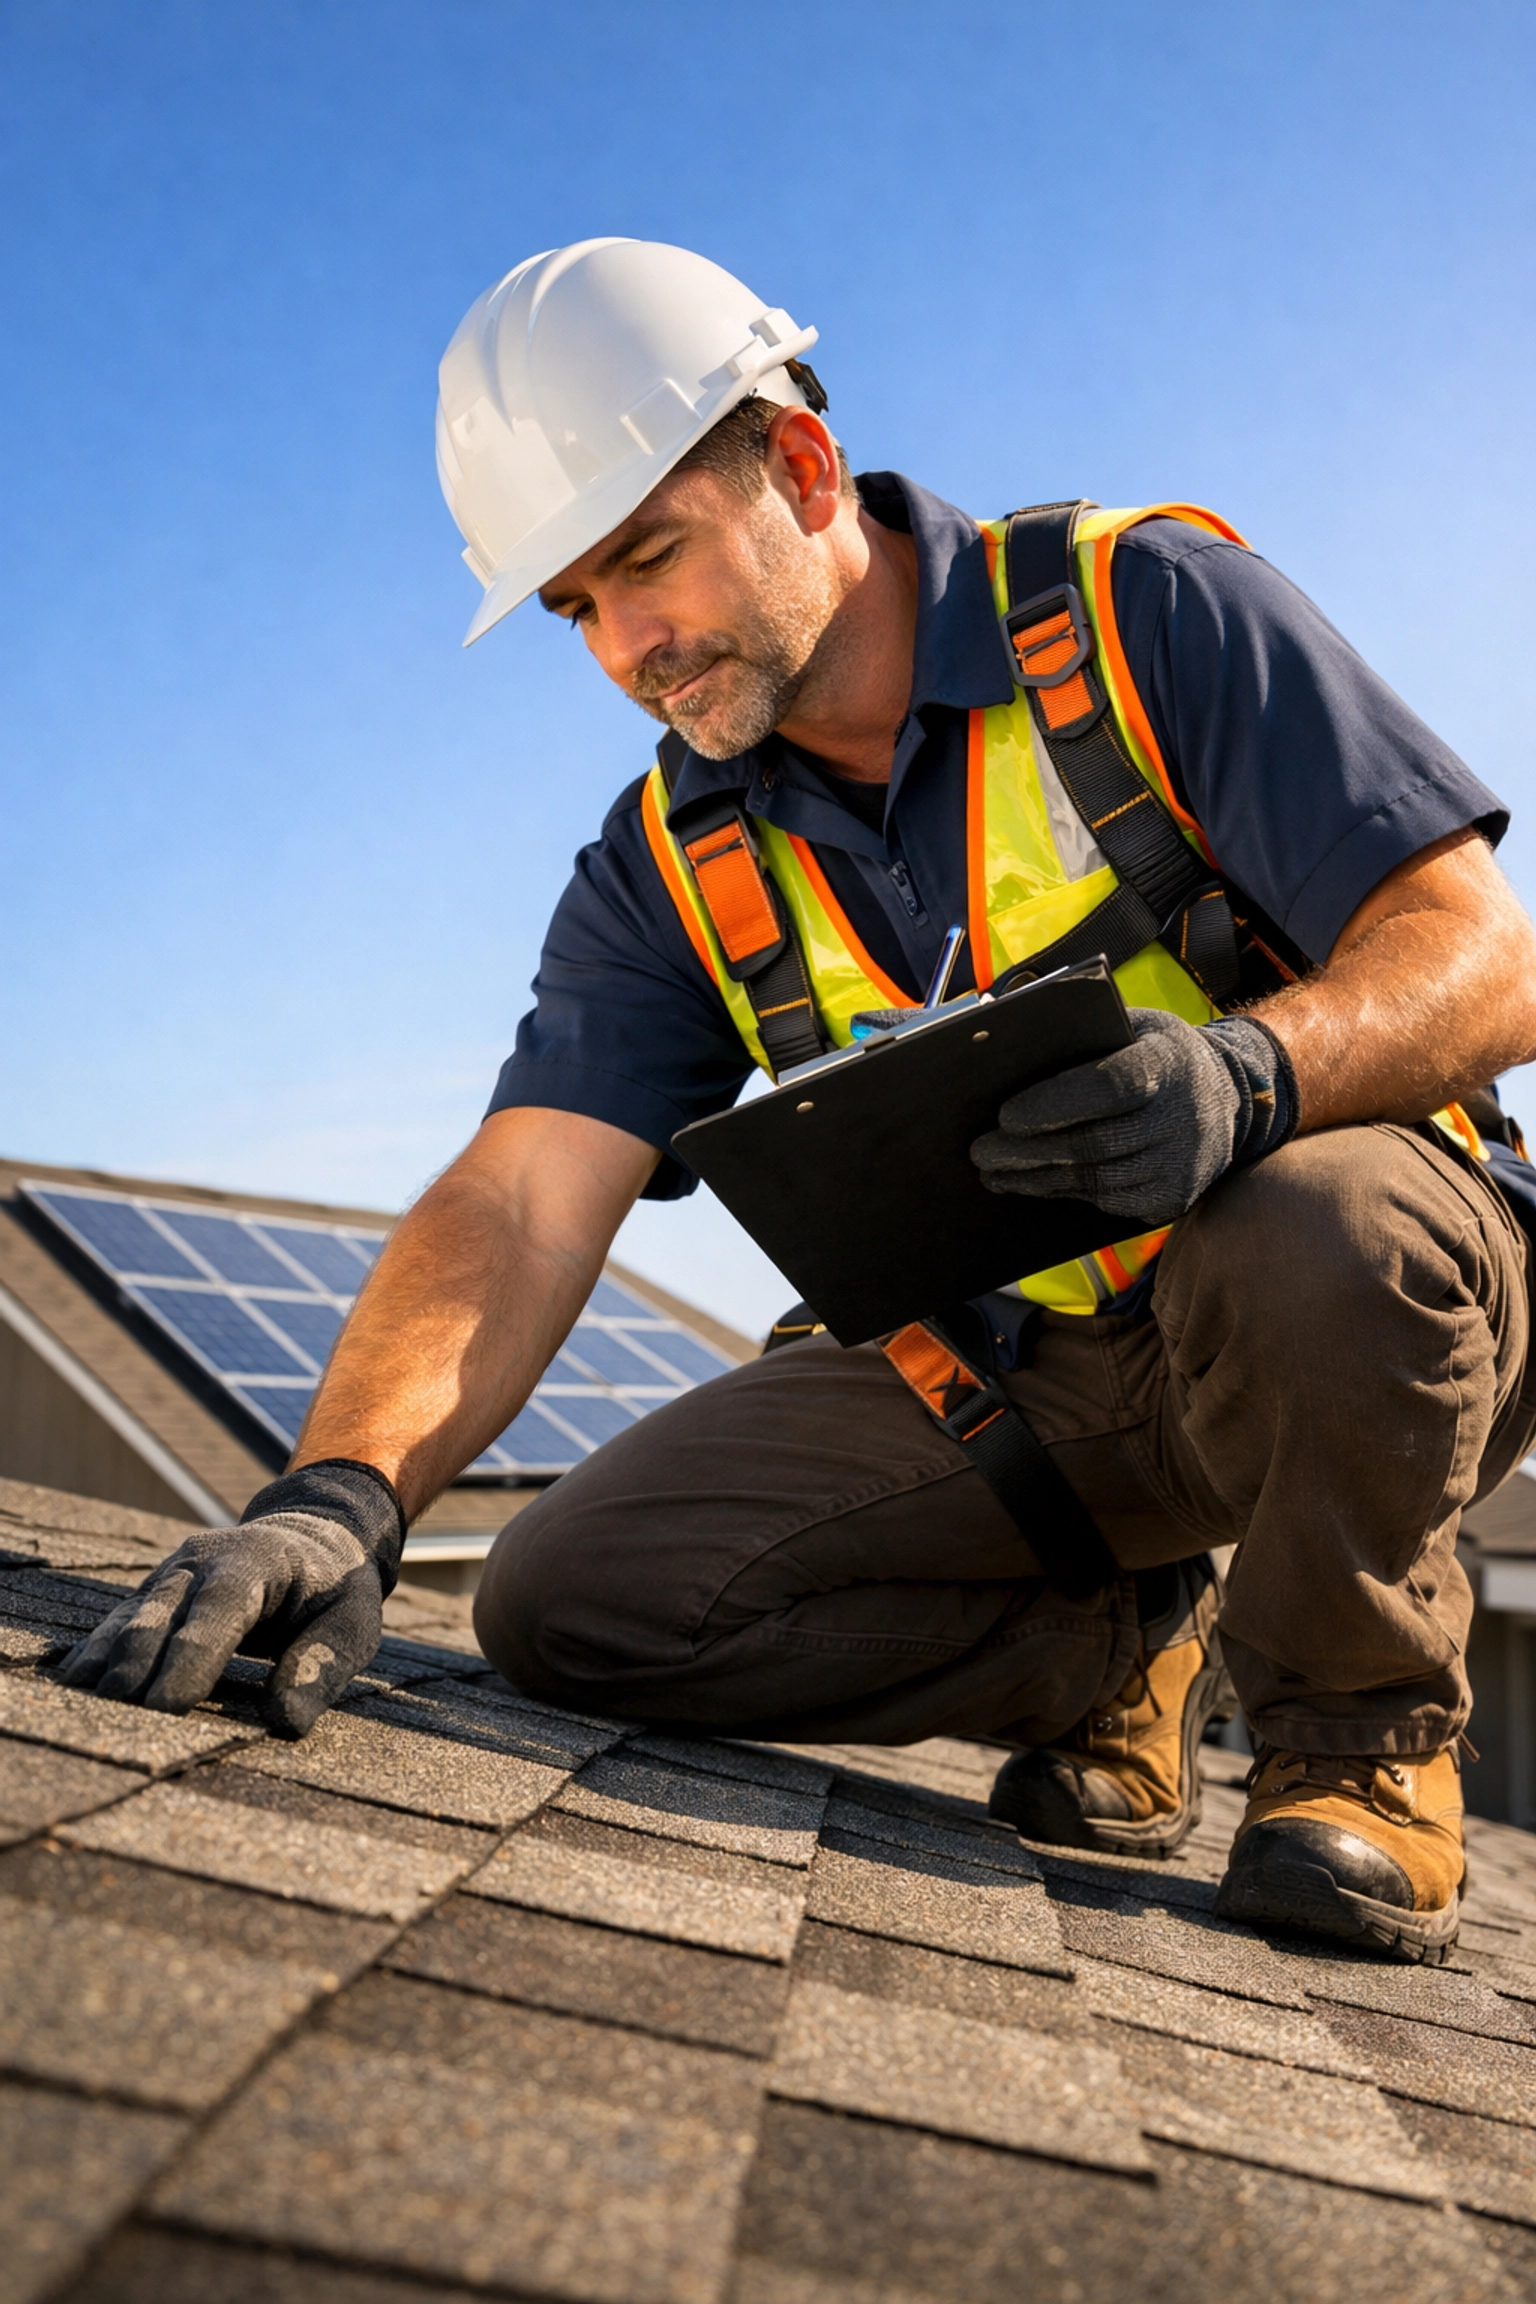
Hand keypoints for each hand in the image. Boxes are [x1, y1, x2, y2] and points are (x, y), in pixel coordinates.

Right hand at [59, 1460, 404, 1738]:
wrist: (310, 1540)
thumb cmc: (334, 1590)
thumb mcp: (353, 1623)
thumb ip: (322, 1666)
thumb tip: (286, 1724)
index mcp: (255, 1562)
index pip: (218, 1610)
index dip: (190, 1657)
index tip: (167, 1707)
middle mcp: (201, 1562)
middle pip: (159, 1615)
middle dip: (137, 1667)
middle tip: (120, 1722)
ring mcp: (170, 1576)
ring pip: (129, 1619)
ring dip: (106, 1663)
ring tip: (83, 1709)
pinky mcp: (152, 1595)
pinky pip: (118, 1624)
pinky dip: (96, 1653)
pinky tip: (74, 1686)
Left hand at [971, 1008, 1297, 1226]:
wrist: (1228, 1100)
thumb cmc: (1157, 1055)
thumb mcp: (1133, 1026)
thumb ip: (1084, 1032)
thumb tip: (1009, 1046)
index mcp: (1168, 1062)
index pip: (1110, 1086)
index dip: (1056, 1103)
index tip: (1005, 1115)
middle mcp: (1182, 1117)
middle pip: (1094, 1143)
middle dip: (1027, 1151)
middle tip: (980, 1150)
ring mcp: (1182, 1165)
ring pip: (1095, 1180)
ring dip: (1036, 1179)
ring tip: (993, 1171)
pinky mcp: (1173, 1199)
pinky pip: (1108, 1202)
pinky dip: (1064, 1193)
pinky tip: (1030, 1183)